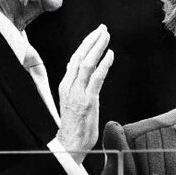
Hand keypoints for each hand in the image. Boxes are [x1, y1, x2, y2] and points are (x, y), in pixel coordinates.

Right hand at [57, 24, 113, 163]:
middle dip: (91, 40)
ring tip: (106, 36)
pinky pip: (96, 78)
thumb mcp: (73, 101)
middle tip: (102, 29)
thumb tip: (87, 73)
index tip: (95, 34)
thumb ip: (78, 86)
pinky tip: (110, 54)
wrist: (70, 145)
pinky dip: (104, 64)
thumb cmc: (74, 125)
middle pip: (79, 56)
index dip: (85, 44)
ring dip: (97, 47)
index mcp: (65, 85)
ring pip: (86, 63)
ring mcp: (78, 93)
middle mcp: (69, 86)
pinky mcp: (88, 101)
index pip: (74, 59)